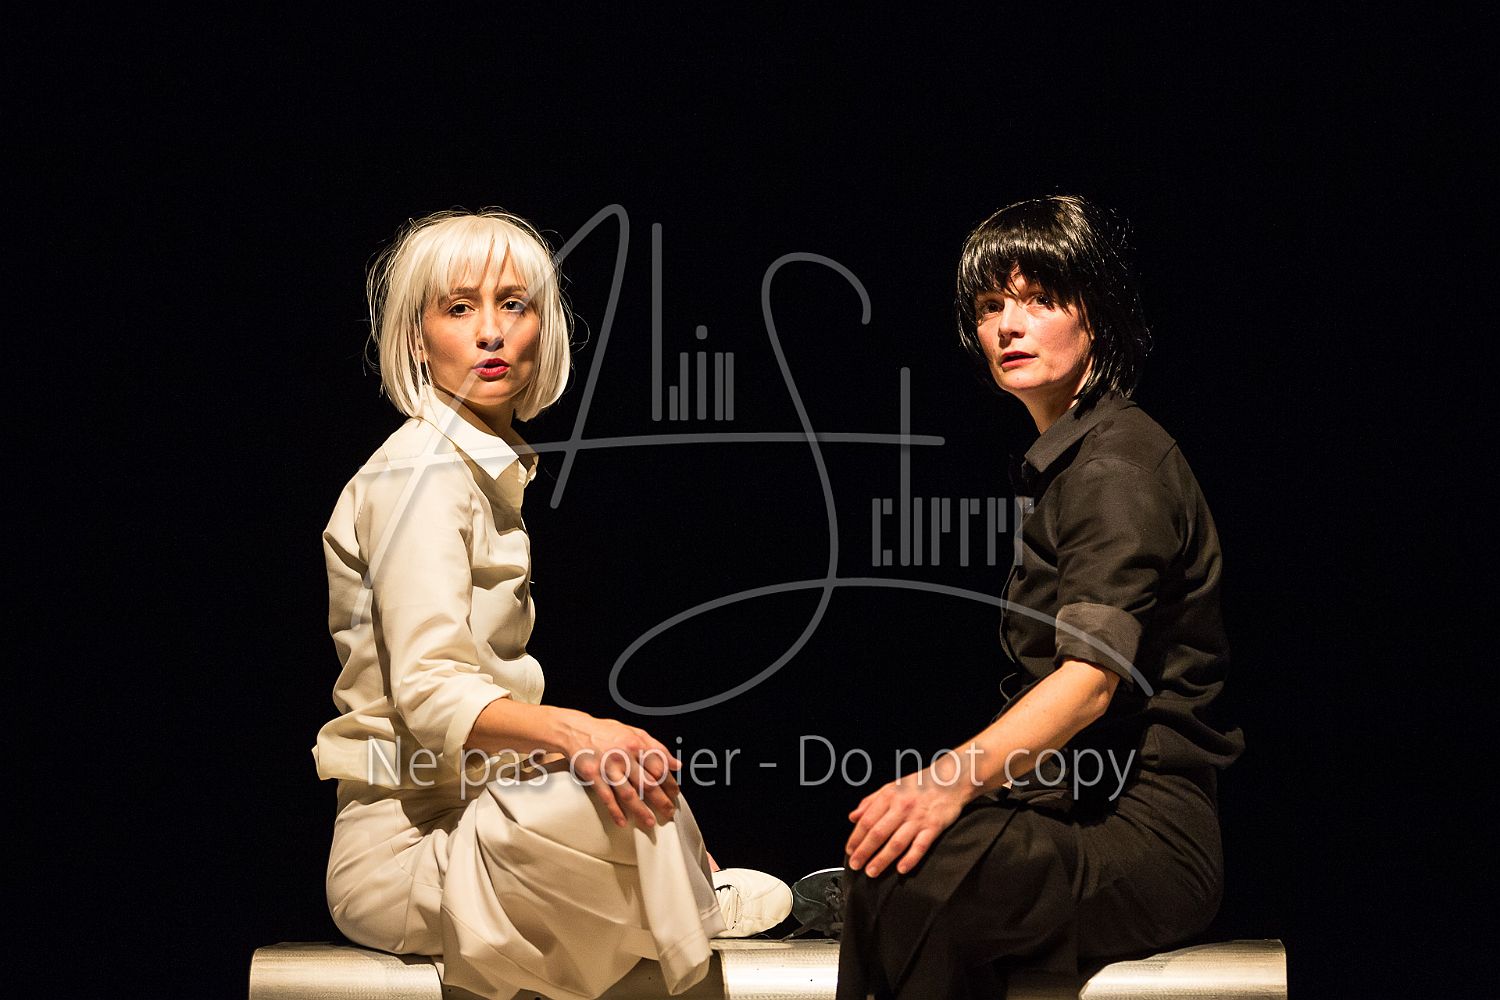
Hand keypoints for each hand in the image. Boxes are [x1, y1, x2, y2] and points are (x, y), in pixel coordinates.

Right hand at [554, 709, 681, 828]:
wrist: (575, 730)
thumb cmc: (606, 732)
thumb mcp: (634, 732)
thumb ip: (657, 747)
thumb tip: (676, 764)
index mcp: (636, 744)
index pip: (659, 767)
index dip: (669, 782)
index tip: (675, 793)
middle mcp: (624, 756)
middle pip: (647, 782)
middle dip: (661, 800)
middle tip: (668, 812)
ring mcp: (608, 767)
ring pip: (628, 793)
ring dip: (641, 810)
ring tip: (650, 822)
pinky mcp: (593, 775)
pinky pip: (606, 796)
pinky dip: (614, 810)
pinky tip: (622, 821)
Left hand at [845, 764, 972, 877]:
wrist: (950, 780)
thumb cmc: (918, 785)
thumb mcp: (891, 787)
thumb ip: (870, 802)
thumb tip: (852, 817)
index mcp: (889, 797)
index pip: (867, 820)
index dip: (856, 837)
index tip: (849, 850)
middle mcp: (901, 807)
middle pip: (878, 833)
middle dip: (864, 851)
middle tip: (855, 865)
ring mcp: (918, 818)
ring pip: (896, 842)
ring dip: (882, 859)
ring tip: (871, 871)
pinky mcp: (934, 826)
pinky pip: (920, 845)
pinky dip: (910, 858)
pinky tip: (901, 869)